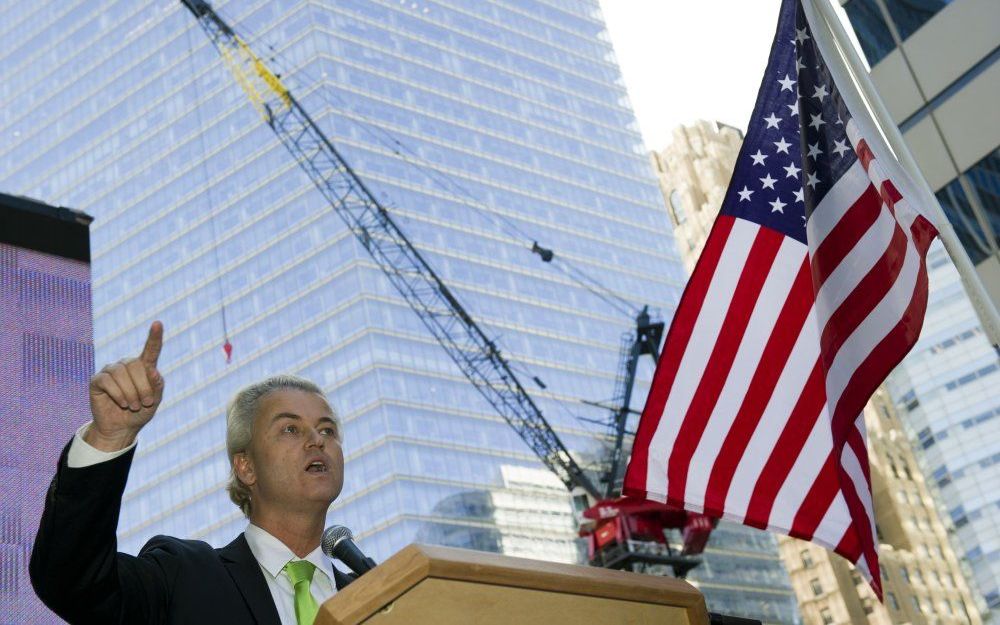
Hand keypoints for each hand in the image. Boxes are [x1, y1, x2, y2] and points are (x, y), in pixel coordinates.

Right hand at [85, 321, 164, 451]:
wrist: (121, 428)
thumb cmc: (140, 412)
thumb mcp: (154, 401)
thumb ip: (157, 386)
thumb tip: (153, 370)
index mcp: (144, 367)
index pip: (151, 349)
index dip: (154, 337)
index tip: (158, 323)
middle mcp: (126, 365)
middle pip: (135, 364)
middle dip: (142, 386)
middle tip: (144, 403)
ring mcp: (110, 371)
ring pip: (121, 373)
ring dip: (130, 392)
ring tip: (133, 406)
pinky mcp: (97, 380)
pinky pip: (107, 381)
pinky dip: (117, 394)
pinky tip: (121, 403)